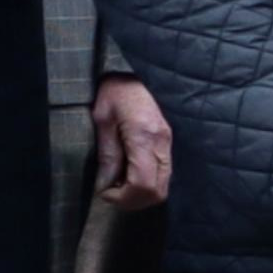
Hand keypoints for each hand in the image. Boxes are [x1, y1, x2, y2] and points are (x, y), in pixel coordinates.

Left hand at [88, 76, 173, 207]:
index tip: (103, 192)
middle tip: (110, 192)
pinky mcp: (169, 144)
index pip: (142, 183)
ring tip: (118, 184)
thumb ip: (107, 153)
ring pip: (163, 187)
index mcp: (145, 136)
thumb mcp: (103, 119)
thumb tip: (105, 183)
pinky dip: (146, 184)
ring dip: (140, 194)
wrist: (138, 72)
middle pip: (157, 192)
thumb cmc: (116, 90)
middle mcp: (163, 143)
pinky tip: (129, 174)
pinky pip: (163, 175)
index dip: (122, 197)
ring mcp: (169, 144)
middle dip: (132, 200)